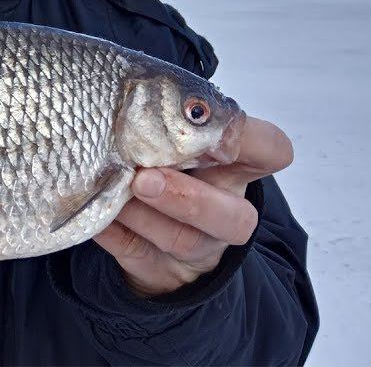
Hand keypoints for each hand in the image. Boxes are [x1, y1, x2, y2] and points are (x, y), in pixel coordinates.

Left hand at [93, 116, 294, 296]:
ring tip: (112, 190)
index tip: (220, 131)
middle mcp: (225, 210)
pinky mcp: (159, 271)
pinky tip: (99, 219)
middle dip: (188, 199)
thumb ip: (164, 121)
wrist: (148, 233)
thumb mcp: (173, 139)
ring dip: (144, 216)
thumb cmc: (163, 165)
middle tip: (143, 178)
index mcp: (234, 169)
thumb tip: (131, 99)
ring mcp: (196, 248)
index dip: (260, 144)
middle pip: (233, 216)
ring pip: (184, 241)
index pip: (271, 152)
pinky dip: (115, 236)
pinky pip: (139, 257)